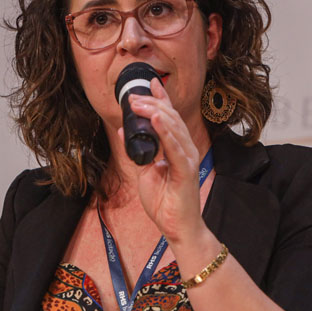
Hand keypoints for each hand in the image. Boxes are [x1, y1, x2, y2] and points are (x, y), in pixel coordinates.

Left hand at [125, 78, 208, 244]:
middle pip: (170, 117)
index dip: (160, 98)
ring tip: (139, 102)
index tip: (149, 83)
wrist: (177, 228)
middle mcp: (184, 149)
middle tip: (132, 95)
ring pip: (172, 127)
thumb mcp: (144, 172)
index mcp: (176, 148)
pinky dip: (165, 131)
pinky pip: (175, 147)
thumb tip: (124, 130)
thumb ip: (137, 151)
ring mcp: (187, 158)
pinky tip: (157, 119)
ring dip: (155, 112)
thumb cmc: (165, 203)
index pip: (169, 117)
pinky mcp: (186, 170)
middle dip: (151, 103)